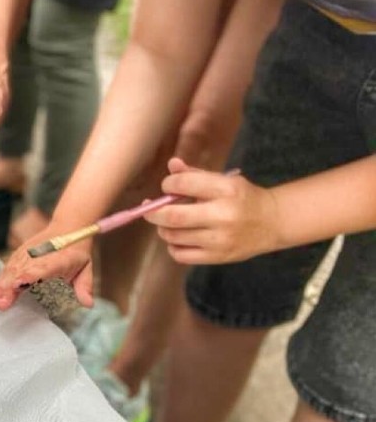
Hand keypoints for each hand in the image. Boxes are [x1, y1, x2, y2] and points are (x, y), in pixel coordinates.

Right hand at [0, 225, 95, 309]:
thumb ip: (84, 286)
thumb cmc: (75, 248)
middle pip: (20, 271)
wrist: (68, 226)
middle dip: (8, 288)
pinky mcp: (19, 254)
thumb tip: (87, 304)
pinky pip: (6, 269)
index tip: (19, 284)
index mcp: (57, 259)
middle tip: (0, 304)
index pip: (42, 266)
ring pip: (10, 271)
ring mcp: (26, 254)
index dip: (30, 274)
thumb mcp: (86, 267)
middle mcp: (39, 255)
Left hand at [145, 157, 279, 263]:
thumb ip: (195, 175)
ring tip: (168, 222)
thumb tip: (172, 165)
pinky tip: (179, 238)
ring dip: (163, 228)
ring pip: (173, 236)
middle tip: (149, 209)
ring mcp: (220, 239)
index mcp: (226, 190)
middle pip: (173, 216)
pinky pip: (181, 255)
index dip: (167, 184)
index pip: (183, 184)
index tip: (167, 186)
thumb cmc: (242, 198)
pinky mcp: (218, 257)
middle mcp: (223, 215)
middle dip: (153, 212)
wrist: (272, 222)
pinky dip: (173, 246)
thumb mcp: (224, 180)